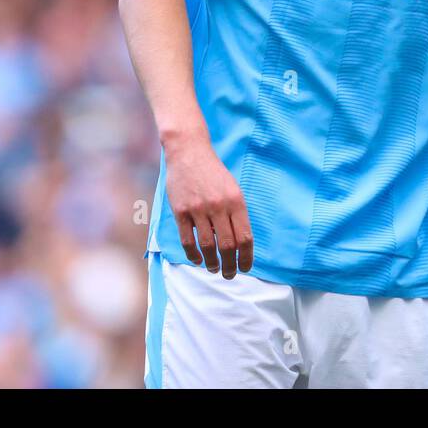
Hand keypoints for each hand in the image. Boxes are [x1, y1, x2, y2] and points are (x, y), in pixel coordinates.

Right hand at [164, 130, 253, 277]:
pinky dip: (193, 254)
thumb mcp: (233, 189)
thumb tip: (240, 243)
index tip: (245, 267)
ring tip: (214, 269)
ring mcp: (198, 209)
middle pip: (228, 246)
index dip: (246, 257)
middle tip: (230, 274)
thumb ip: (236, 213)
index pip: (245, 237)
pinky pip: (188, 240)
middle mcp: (219, 206)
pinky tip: (197, 260)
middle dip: (230, 265)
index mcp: (236, 201)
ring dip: (212, 263)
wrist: (189, 153)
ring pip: (208, 246)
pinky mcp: (180, 211)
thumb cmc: (213, 173)